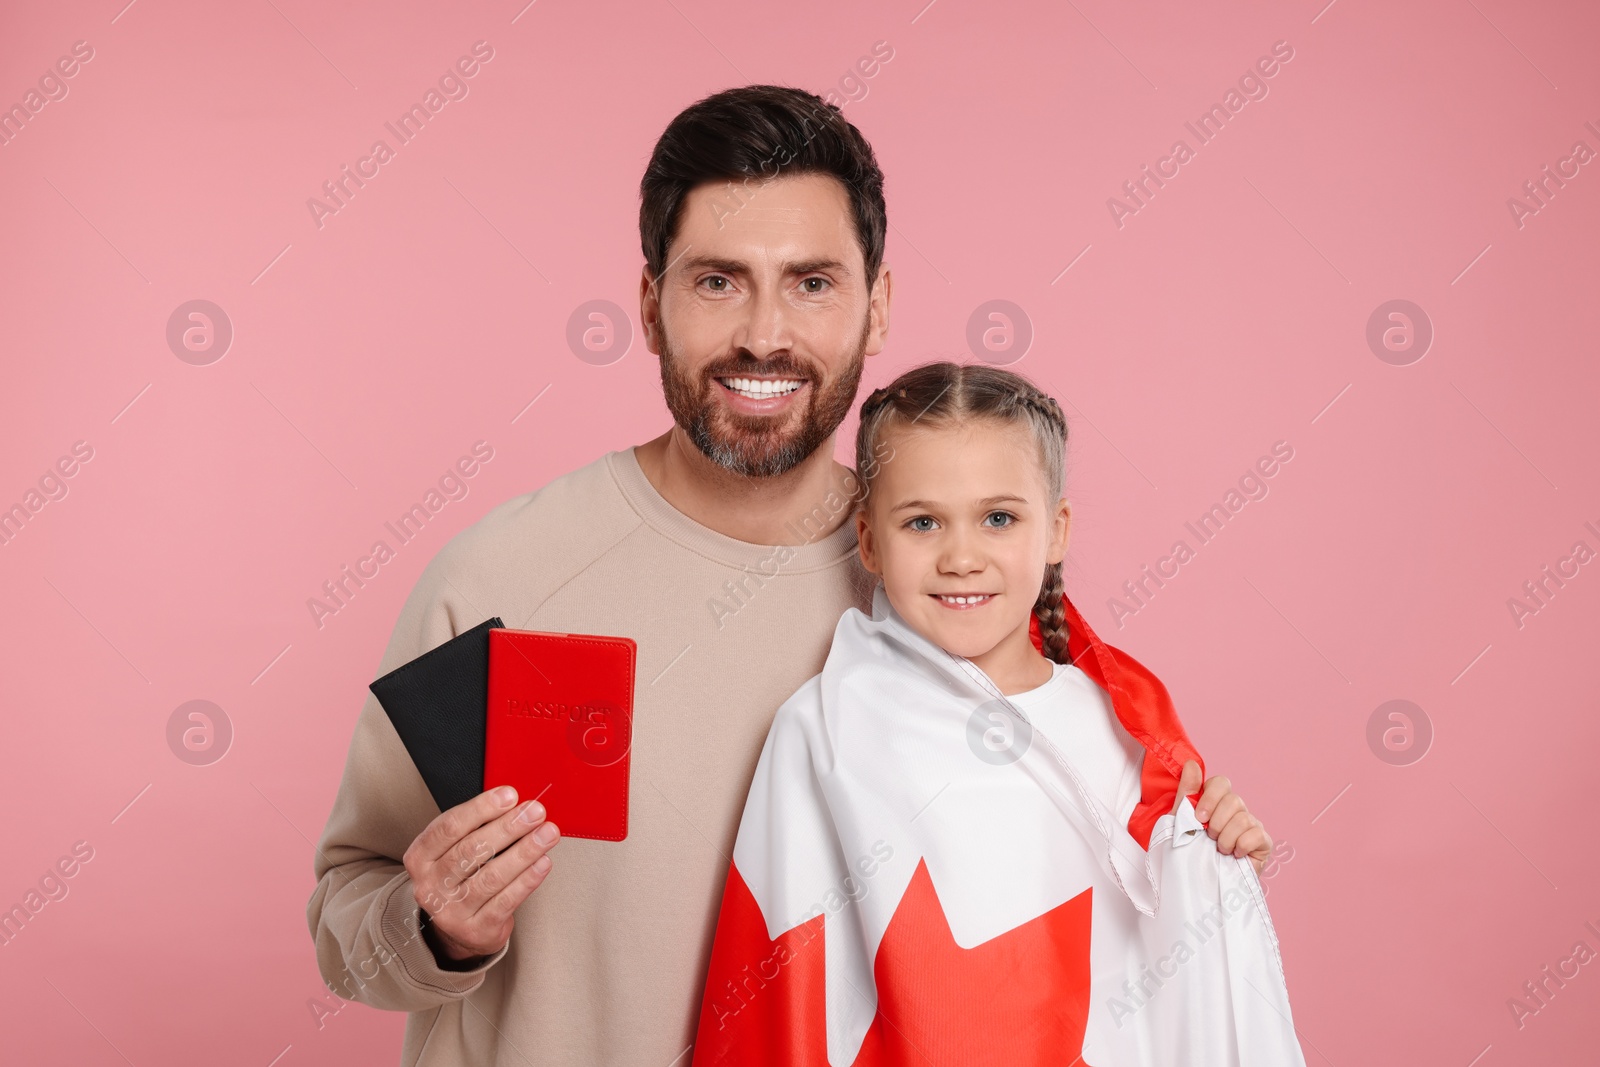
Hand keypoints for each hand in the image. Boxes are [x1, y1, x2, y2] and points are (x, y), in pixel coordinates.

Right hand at [402, 785, 559, 961]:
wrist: (459, 928)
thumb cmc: (461, 877)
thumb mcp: (455, 849)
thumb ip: (478, 826)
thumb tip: (516, 804)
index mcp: (420, 858)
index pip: (449, 827)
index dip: (481, 808)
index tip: (509, 795)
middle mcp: (430, 885)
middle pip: (471, 851)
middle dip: (508, 827)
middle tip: (534, 812)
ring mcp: (451, 911)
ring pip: (491, 876)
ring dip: (524, 851)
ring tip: (547, 834)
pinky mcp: (475, 930)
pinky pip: (506, 901)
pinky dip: (527, 879)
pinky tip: (543, 863)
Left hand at [1173, 760, 1272, 873]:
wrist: (1202, 885)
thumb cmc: (1191, 853)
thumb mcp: (1181, 821)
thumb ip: (1187, 793)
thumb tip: (1192, 764)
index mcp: (1216, 802)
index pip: (1220, 783)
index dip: (1209, 797)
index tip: (1198, 817)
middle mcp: (1236, 810)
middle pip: (1233, 799)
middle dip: (1216, 821)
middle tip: (1208, 837)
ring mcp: (1251, 825)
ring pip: (1243, 817)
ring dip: (1226, 837)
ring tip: (1219, 850)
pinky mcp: (1263, 843)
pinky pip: (1256, 834)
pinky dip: (1241, 846)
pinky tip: (1234, 855)